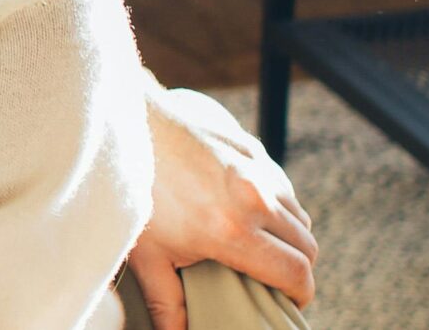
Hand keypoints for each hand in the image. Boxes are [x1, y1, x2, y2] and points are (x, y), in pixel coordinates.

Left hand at [128, 87, 317, 329]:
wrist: (121, 126)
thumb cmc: (130, 191)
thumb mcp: (146, 254)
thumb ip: (168, 302)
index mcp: (233, 230)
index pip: (296, 273)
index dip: (301, 295)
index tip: (289, 301)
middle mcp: (254, 198)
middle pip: (307, 245)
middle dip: (298, 268)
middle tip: (275, 278)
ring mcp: (256, 168)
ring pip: (298, 214)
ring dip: (289, 234)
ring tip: (262, 245)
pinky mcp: (251, 146)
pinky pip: (282, 184)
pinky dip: (277, 203)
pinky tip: (248, 209)